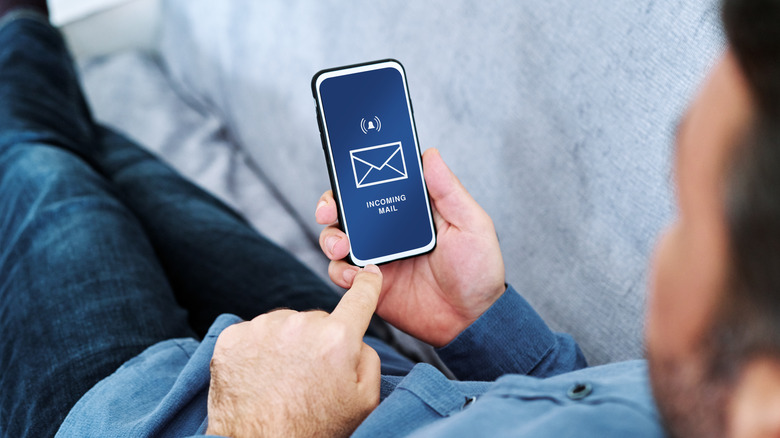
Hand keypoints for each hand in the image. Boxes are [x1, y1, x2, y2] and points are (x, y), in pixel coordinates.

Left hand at [206, 266, 383, 437]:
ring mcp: (262, 329)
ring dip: (286, 343)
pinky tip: (260, 376)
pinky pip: (254, 333)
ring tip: (282, 380)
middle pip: (317, 319)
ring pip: (284, 325)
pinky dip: (258, 350)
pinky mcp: (232, 338)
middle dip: (318, 340)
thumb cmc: (314, 430)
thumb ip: (369, 358)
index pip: (359, 298)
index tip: (368, 274)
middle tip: (310, 376)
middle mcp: (299, 324)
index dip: (367, 284)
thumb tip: (357, 337)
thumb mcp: (365, 401)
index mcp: (337, 338)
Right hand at [316, 148, 505, 346]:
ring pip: (338, 239)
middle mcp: (389, 231)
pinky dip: (342, 272)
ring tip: (343, 247)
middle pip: (347, 210)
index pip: (376, 185)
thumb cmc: (479, 271)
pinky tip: (358, 276)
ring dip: (332, 239)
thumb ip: (449, 191)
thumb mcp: (471, 225)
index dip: (355, 177)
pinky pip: (343, 274)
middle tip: (329, 213)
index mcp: (411, 211)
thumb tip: (430, 155)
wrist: (473, 321)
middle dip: (330, 206)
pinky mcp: (371, 284)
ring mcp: (377, 256)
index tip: (345, 174)